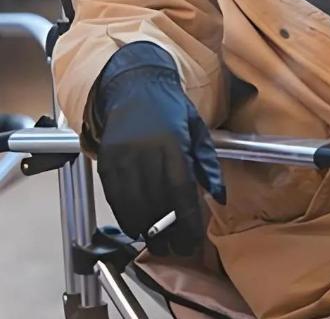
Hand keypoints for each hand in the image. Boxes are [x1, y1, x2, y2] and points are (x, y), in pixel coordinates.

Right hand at [96, 42, 224, 255]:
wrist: (135, 85)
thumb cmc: (171, 109)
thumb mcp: (197, 128)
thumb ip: (209, 163)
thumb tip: (219, 197)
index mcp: (173, 142)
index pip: (181, 191)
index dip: (187, 220)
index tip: (193, 240)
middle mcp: (146, 151)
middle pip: (157, 204)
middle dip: (168, 232)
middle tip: (177, 248)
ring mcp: (123, 156)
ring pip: (134, 206)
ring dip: (146, 229)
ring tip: (158, 240)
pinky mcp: (107, 160)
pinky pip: (115, 198)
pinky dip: (126, 216)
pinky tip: (137, 224)